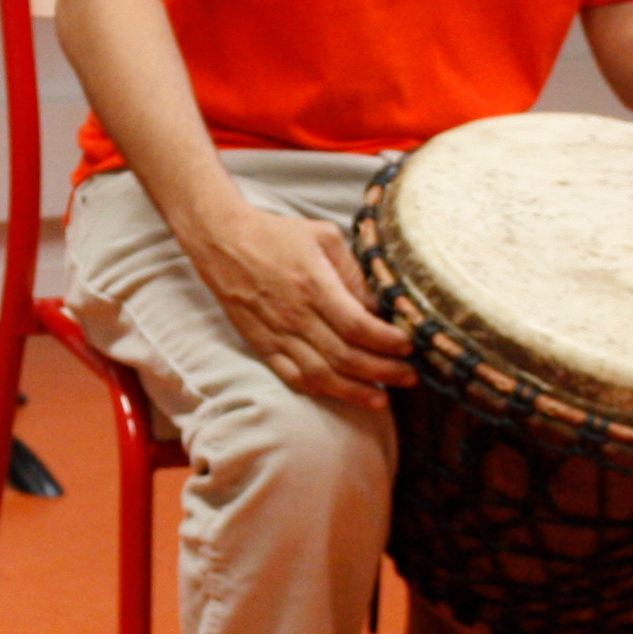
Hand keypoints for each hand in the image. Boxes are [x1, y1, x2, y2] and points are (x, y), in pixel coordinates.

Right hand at [177, 198, 413, 408]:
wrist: (222, 242)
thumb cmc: (278, 234)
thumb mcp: (324, 236)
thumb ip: (353, 272)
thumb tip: (379, 306)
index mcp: (313, 285)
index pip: (357, 326)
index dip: (387, 342)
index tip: (408, 345)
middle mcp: (295, 315)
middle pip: (346, 357)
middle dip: (384, 372)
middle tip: (410, 376)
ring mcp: (276, 335)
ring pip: (322, 376)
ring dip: (357, 392)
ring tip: (384, 399)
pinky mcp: (262, 346)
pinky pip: (295, 378)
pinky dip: (322, 391)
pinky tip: (345, 395)